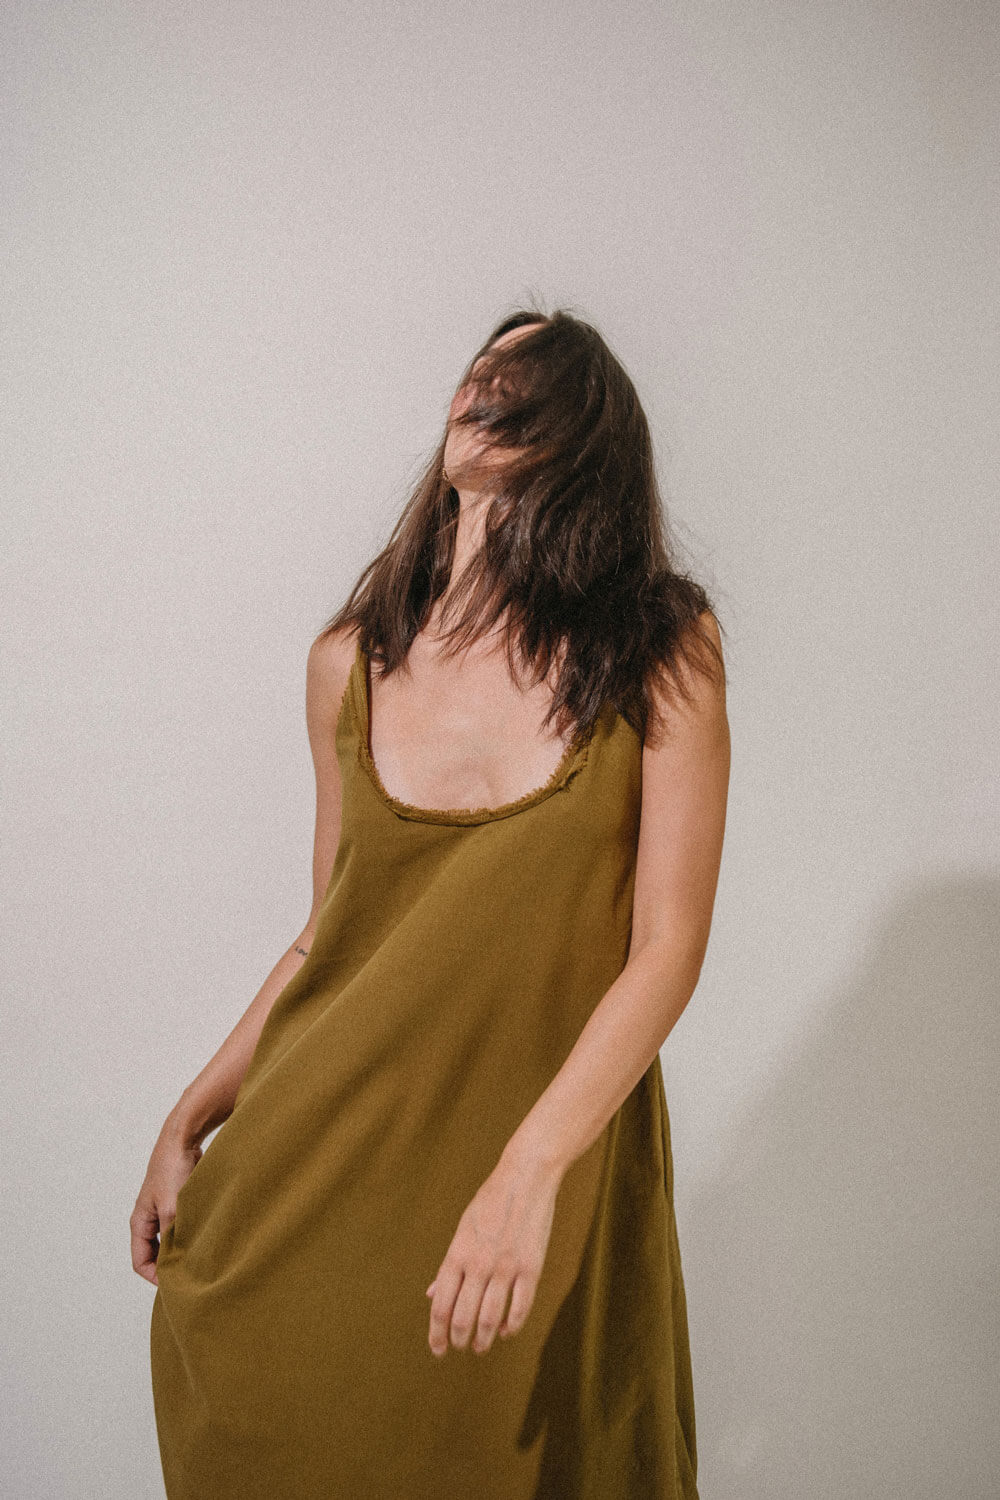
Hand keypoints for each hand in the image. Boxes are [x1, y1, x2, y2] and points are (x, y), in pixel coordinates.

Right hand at [130, 1125, 202, 1286]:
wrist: (183, 1138)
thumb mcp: (172, 1209)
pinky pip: (182, 1226)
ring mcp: (163, 1210)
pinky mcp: (178, 1202)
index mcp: (140, 1222)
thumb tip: (177, 1263)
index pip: (140, 1262)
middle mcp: (149, 1219)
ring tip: (200, 1257)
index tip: (176, 1284)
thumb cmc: (172, 1170)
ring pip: (170, 1240)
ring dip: (182, 1248)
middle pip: (154, 1253)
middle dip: (169, 1264)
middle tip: (190, 1275)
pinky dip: (191, 1234)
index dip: (155, 1277)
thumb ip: (172, 1237)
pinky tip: (207, 1237)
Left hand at [425, 1146, 563, 1357]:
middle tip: (459, 1347)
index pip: (440, 1305)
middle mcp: (478, 1264)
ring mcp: (505, 1267)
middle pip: (462, 1317)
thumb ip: (448, 1265)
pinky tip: (506, 1331)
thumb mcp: (463, 1230)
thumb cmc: (490, 1202)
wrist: (525, 1177)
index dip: (436, 1334)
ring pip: (490, 1319)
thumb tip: (430, 1294)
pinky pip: (520, 1307)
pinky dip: (512, 1326)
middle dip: (458, 1339)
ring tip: (480, 1347)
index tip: (438, 1349)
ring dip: (483, 1340)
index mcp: (457, 1254)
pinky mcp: (531, 1267)